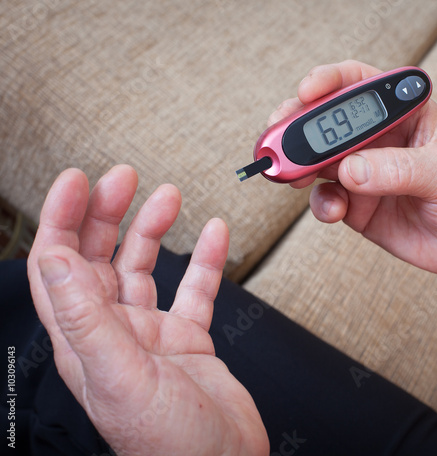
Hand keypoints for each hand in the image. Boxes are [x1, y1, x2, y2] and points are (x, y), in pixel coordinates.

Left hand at [27, 165, 268, 455]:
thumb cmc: (171, 444)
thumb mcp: (121, 378)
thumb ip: (85, 319)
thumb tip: (53, 261)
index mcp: (85, 340)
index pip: (59, 267)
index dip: (62, 220)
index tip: (76, 181)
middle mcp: (115, 331)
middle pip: (101, 258)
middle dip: (109, 213)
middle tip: (123, 177)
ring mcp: (152, 332)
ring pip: (146, 268)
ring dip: (154, 229)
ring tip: (168, 196)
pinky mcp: (187, 336)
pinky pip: (195, 288)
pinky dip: (204, 259)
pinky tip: (213, 235)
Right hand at [271, 60, 436, 336]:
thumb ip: (398, 169)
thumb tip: (350, 170)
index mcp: (404, 115)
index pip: (361, 85)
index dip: (331, 81)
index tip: (308, 90)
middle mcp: (376, 139)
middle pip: (327, 121)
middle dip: (297, 124)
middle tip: (278, 135)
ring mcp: (361, 171)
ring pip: (317, 160)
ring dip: (299, 166)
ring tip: (291, 174)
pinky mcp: (353, 202)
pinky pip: (325, 198)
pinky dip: (321, 204)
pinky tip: (334, 210)